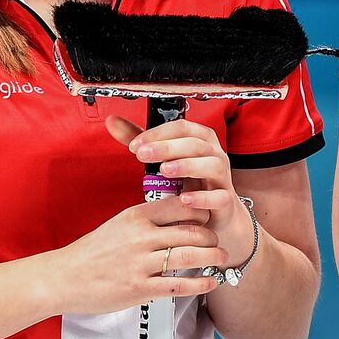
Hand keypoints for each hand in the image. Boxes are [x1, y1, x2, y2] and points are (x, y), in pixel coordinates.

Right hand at [53, 193, 221, 314]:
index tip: (211, 218)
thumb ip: (147, 220)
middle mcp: (140, 236)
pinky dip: (200, 284)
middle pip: (191, 231)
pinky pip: (178, 284)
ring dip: (212, 258)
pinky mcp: (139, 288)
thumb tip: (178, 215)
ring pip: (190, 255)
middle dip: (212, 237)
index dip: (202, 211)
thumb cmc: (92, 252)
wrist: (64, 277)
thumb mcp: (119, 224)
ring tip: (221, 259)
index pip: (181, 206)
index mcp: (136, 216)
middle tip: (219, 242)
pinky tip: (211, 282)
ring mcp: (140, 262)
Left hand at [114, 116, 254, 274]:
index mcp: (200, 140)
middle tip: (143, 155)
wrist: (216, 216)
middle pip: (195, 143)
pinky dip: (202, 197)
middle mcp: (214, 155)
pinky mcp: (226, 202)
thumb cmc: (190, 183)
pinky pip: (219, 197)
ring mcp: (222, 178)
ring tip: (165, 171)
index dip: (158, 133)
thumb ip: (142, 141)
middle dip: (168, 147)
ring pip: (212, 164)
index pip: (182, 127)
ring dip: (188, 165)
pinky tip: (183, 199)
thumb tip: (112, 122)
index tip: (135, 145)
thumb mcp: (166, 159)